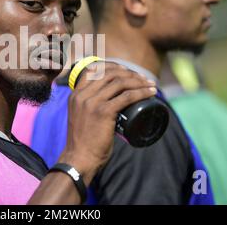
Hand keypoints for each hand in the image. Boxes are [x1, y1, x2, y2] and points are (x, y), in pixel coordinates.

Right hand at [59, 61, 156, 184]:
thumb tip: (109, 103)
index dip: (113, 67)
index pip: (94, 70)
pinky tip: (150, 92)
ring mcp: (92, 102)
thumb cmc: (83, 142)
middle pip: (110, 74)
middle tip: (143, 80)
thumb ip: (88, 107)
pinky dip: (141, 92)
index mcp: (75, 94)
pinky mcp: (103, 112)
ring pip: (120, 83)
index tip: (127, 72)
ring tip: (150, 85)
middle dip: (130, 74)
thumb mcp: (80, 116)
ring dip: (138, 81)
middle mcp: (82, 95)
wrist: (79, 159)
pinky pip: (127, 97)